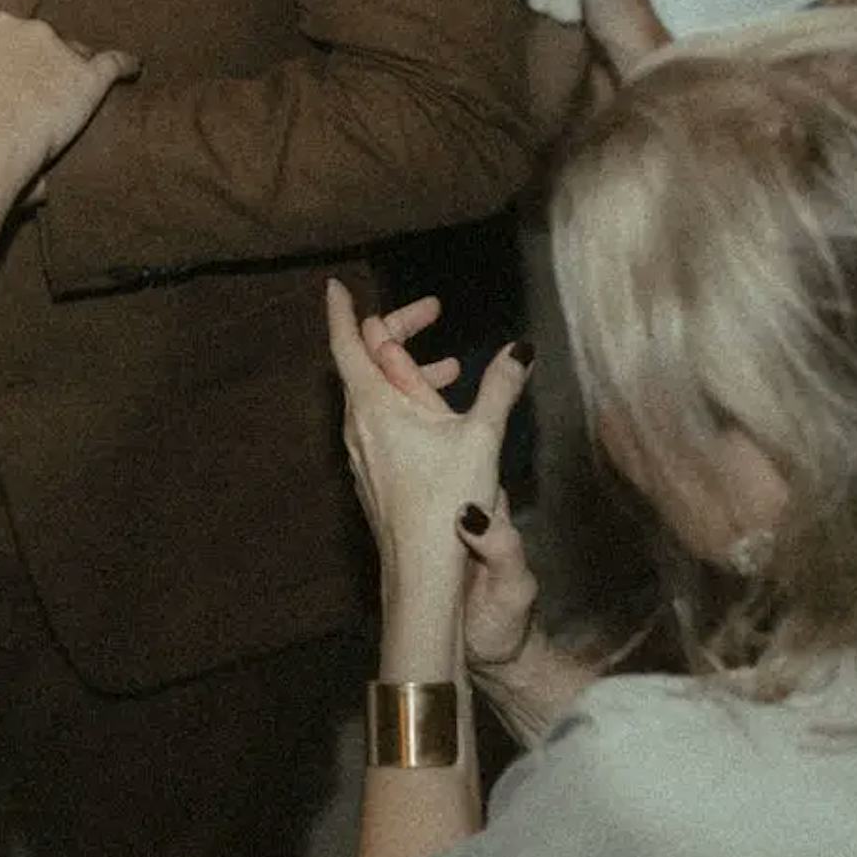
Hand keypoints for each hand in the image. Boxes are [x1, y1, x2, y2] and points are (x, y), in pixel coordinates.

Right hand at [0, 9, 137, 194]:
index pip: (9, 33)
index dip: (8, 57)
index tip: (5, 77)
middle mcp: (33, 30)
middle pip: (45, 42)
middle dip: (42, 61)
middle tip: (36, 92)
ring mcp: (63, 54)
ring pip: (76, 54)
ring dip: (75, 67)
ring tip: (74, 89)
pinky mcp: (89, 80)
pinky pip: (114, 64)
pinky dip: (126, 65)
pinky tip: (135, 69)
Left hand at [323, 283, 530, 612]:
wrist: (421, 571)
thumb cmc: (446, 502)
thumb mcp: (481, 437)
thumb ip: (501, 388)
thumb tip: (521, 348)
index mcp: (374, 405)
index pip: (349, 343)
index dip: (342, 311)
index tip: (335, 285)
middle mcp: (358, 424)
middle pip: (365, 363)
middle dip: (398, 333)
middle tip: (431, 314)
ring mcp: (362, 452)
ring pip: (377, 395)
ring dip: (409, 372)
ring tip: (450, 369)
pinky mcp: (372, 474)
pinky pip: (381, 422)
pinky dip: (406, 402)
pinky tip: (438, 418)